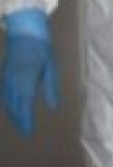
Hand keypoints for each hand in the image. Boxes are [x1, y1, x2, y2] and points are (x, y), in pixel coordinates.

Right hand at [2, 10, 57, 136]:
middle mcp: (14, 81)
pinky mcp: (5, 75)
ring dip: (13, 114)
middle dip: (19, 121)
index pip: (24, 106)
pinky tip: (12, 110)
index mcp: (26, 80)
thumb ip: (51, 88)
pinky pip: (5, 94)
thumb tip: (53, 107)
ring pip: (7, 102)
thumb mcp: (51, 68)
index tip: (29, 132)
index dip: (26, 121)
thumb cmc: (42, 50)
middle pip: (14, 106)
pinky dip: (8, 105)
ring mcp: (7, 78)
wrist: (25, 34)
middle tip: (25, 132)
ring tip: (20, 124)